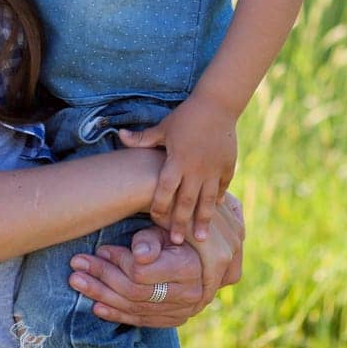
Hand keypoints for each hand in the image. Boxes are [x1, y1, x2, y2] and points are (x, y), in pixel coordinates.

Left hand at [67, 230, 205, 326]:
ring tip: (77, 281)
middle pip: (134, 291)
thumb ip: (149, 240)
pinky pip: (140, 320)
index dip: (118, 260)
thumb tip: (138, 254)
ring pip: (133, 307)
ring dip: (100, 295)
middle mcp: (186, 294)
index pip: (142, 271)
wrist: (203, 262)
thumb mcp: (166, 230)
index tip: (100, 249)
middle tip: (76, 264)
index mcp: (188, 267)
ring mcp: (180, 311)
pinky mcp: (171, 320)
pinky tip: (95, 306)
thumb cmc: (177, 238)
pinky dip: (115, 314)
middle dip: (102, 277)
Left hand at [119, 94, 237, 244]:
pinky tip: (215, 214)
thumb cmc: (186, 117)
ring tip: (202, 238)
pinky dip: (217, 200)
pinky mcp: (227, 167)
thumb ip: (143, 139)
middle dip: (181, 222)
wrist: (217, 105)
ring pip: (207, 200)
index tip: (154, 218)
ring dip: (203, 220)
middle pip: (186, 200)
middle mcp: (196, 168)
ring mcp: (213, 169)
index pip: (166, 188)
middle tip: (176, 241)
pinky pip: (221, 188)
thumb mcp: (163, 127)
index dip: (159, 204)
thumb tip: (119, 135)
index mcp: (177, 159)